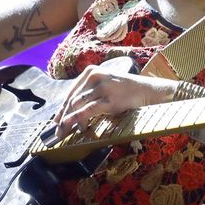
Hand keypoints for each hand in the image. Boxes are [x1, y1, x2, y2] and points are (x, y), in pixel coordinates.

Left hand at [53, 64, 174, 138]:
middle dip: (62, 117)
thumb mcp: (105, 85)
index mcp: (91, 71)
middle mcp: (94, 76)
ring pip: (76, 105)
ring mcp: (101, 87)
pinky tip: (73, 127)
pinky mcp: (108, 100)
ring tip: (67, 133)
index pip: (71, 92)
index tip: (56, 121)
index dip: (62, 108)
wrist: (147, 91)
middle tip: (57, 132)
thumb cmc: (126, 90)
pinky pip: (87, 111)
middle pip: (71, 99)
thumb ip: (90, 93)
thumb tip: (71, 110)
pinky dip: (76, 120)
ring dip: (70, 122)